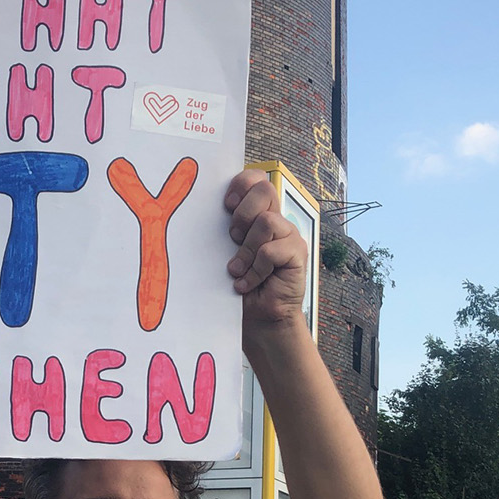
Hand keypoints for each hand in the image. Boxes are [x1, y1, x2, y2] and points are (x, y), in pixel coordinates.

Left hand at [223, 168, 307, 327]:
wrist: (256, 318)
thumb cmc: (237, 284)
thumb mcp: (225, 252)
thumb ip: (225, 229)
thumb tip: (200, 208)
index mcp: (257, 214)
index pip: (256, 180)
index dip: (242, 184)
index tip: (226, 206)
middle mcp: (276, 220)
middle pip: (265, 190)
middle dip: (243, 213)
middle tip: (233, 237)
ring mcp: (289, 236)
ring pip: (266, 222)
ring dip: (246, 250)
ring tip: (237, 270)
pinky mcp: (298, 254)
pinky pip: (271, 251)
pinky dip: (255, 270)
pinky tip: (247, 283)